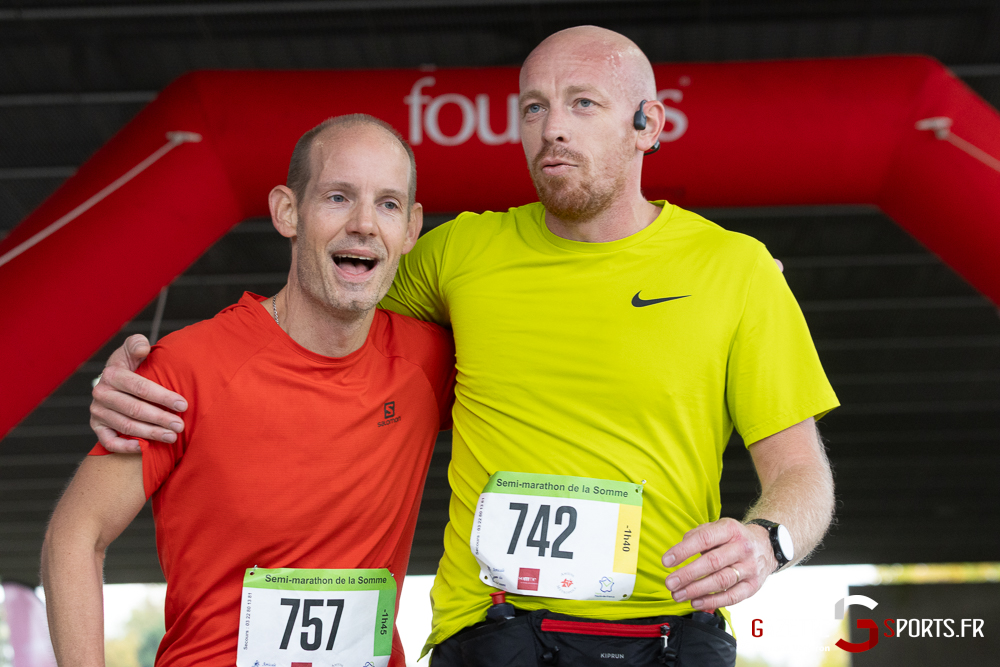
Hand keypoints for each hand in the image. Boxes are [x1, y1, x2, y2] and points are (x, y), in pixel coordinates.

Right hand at [90, 334, 187, 452]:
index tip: (183, 405)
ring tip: (172, 437)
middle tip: (180, 425)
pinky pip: (109, 441)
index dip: (162, 397)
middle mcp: (101, 393)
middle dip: (160, 418)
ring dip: (150, 433)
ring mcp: (98, 411)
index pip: (140, 387)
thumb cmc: (131, 365)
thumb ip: (137, 344)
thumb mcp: (133, 350)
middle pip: (134, 409)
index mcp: (112, 373)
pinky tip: (144, 448)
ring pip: (126, 426)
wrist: (114, 382)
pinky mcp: (96, 426)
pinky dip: (125, 447)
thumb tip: (143, 349)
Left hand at [661, 518, 776, 609]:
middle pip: (712, 562)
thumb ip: (698, 535)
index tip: (666, 561)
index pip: (704, 539)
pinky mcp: (753, 586)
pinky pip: (732, 597)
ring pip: (721, 581)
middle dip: (688, 574)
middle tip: (670, 583)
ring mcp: (749, 567)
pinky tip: (696, 602)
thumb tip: (680, 549)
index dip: (683, 551)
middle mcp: (742, 548)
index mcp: (730, 529)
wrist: (765, 546)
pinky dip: (712, 601)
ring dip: (696, 590)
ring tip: (678, 594)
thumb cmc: (733, 538)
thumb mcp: (717, 528)